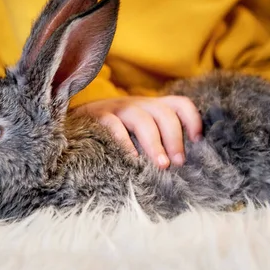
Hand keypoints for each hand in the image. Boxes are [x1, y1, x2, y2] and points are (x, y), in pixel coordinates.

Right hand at [73, 96, 202, 168]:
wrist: (73, 126)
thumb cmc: (112, 136)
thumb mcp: (137, 132)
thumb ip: (156, 139)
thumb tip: (179, 162)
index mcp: (150, 106)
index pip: (179, 104)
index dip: (192, 119)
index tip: (197, 140)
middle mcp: (137, 103)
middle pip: (164, 113)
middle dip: (175, 139)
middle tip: (177, 163)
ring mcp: (116, 107)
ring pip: (142, 119)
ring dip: (155, 143)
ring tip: (161, 165)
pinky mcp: (97, 116)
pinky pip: (114, 126)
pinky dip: (125, 142)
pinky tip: (132, 160)